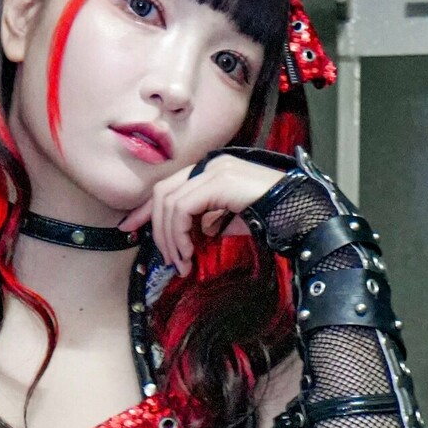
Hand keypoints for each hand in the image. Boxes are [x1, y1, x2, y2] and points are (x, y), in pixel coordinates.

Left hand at [118, 151, 287, 275]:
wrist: (299, 212)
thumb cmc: (271, 218)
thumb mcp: (230, 222)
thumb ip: (208, 223)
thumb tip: (194, 235)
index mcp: (212, 171)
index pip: (168, 187)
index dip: (146, 209)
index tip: (129, 228)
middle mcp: (210, 165)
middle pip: (163, 193)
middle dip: (156, 229)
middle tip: (167, 260)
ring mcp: (215, 169)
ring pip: (169, 202)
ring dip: (169, 238)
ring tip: (182, 262)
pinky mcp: (219, 180)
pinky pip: (182, 207)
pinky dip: (179, 233)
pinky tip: (191, 251)